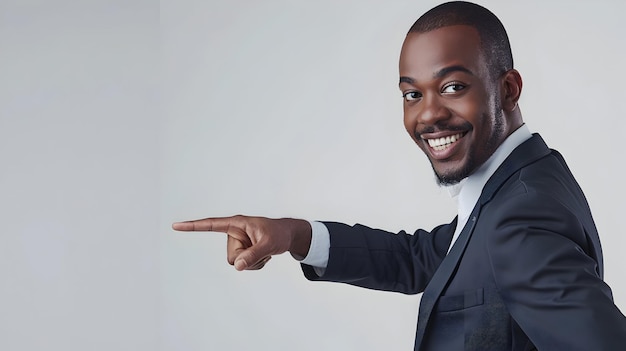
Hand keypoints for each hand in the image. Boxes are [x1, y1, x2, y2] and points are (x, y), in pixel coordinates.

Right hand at [172, 215, 311, 270]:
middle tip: (263, 248)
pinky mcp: (241, 251)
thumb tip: (236, 266)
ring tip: (264, 251)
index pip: (210, 225)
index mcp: (236, 223)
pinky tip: (264, 255)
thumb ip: (253, 255)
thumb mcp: (269, 244)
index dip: (193, 226)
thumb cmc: (279, 234)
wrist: (288, 236)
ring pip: (236, 263)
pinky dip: (255, 264)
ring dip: (252, 262)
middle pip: (231, 256)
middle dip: (248, 258)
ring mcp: (236, 243)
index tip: (176, 225)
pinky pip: (242, 266)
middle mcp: (233, 233)